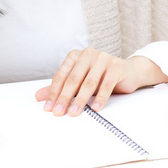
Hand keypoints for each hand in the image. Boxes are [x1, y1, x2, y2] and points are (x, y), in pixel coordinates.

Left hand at [34, 48, 167, 116]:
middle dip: (64, 98)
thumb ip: (60, 88)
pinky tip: (95, 108)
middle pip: (73, 79)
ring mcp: (103, 59)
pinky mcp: (116, 66)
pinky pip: (106, 85)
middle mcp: (88, 54)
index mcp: (76, 56)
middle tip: (58, 112)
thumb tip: (39, 97)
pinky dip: (100, 98)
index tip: (49, 108)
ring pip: (88, 83)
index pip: (62, 76)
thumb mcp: (80, 82)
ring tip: (74, 113)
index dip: (54, 93)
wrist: (129, 72)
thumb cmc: (102, 77)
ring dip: (80, 100)